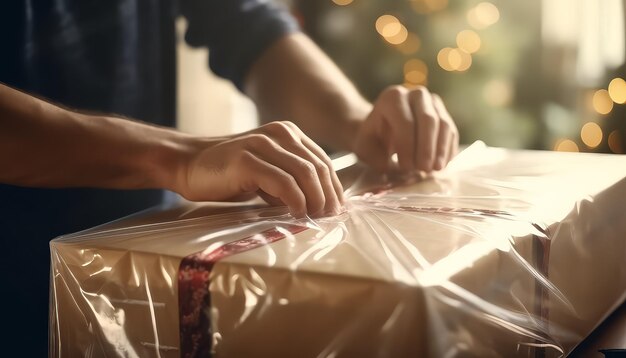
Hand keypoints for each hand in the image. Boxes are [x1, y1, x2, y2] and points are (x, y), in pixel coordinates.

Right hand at [178, 121, 343, 217]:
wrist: (188, 164)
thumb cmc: (228, 174)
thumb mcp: (266, 172)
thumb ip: (289, 179)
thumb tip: (318, 204)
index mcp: (287, 133)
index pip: (323, 161)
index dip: (334, 187)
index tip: (336, 210)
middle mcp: (279, 133)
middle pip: (318, 166)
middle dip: (328, 196)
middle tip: (329, 218)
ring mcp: (262, 145)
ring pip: (305, 172)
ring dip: (315, 199)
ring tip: (315, 217)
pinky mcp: (247, 160)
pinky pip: (282, 181)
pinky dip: (295, 200)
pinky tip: (297, 213)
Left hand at [352, 86, 457, 172]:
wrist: (383, 128)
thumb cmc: (373, 139)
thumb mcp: (366, 147)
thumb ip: (377, 158)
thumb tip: (397, 171)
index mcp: (392, 98)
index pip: (404, 122)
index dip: (407, 146)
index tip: (406, 168)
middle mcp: (415, 94)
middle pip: (428, 120)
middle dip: (427, 148)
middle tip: (424, 170)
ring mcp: (433, 102)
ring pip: (444, 125)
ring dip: (441, 150)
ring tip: (434, 170)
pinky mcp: (444, 113)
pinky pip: (452, 131)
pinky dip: (448, 150)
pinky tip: (442, 166)